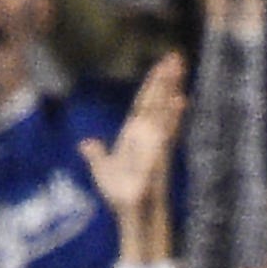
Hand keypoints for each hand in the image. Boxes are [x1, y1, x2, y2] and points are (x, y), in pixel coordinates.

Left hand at [76, 52, 185, 229]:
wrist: (130, 212)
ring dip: (171, 88)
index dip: (152, 83)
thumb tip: (86, 143)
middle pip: (157, 100)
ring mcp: (155, 142)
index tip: (160, 64)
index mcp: (133, 134)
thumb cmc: (120, 194)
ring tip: (179, 67)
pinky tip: (180, 100)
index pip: (144, 102)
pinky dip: (173, 117)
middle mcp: (147, 134)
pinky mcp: (158, 155)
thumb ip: (96, 154)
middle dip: (166, 78)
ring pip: (164, 110)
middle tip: (176, 55)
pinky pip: (167, 132)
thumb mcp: (102, 170)